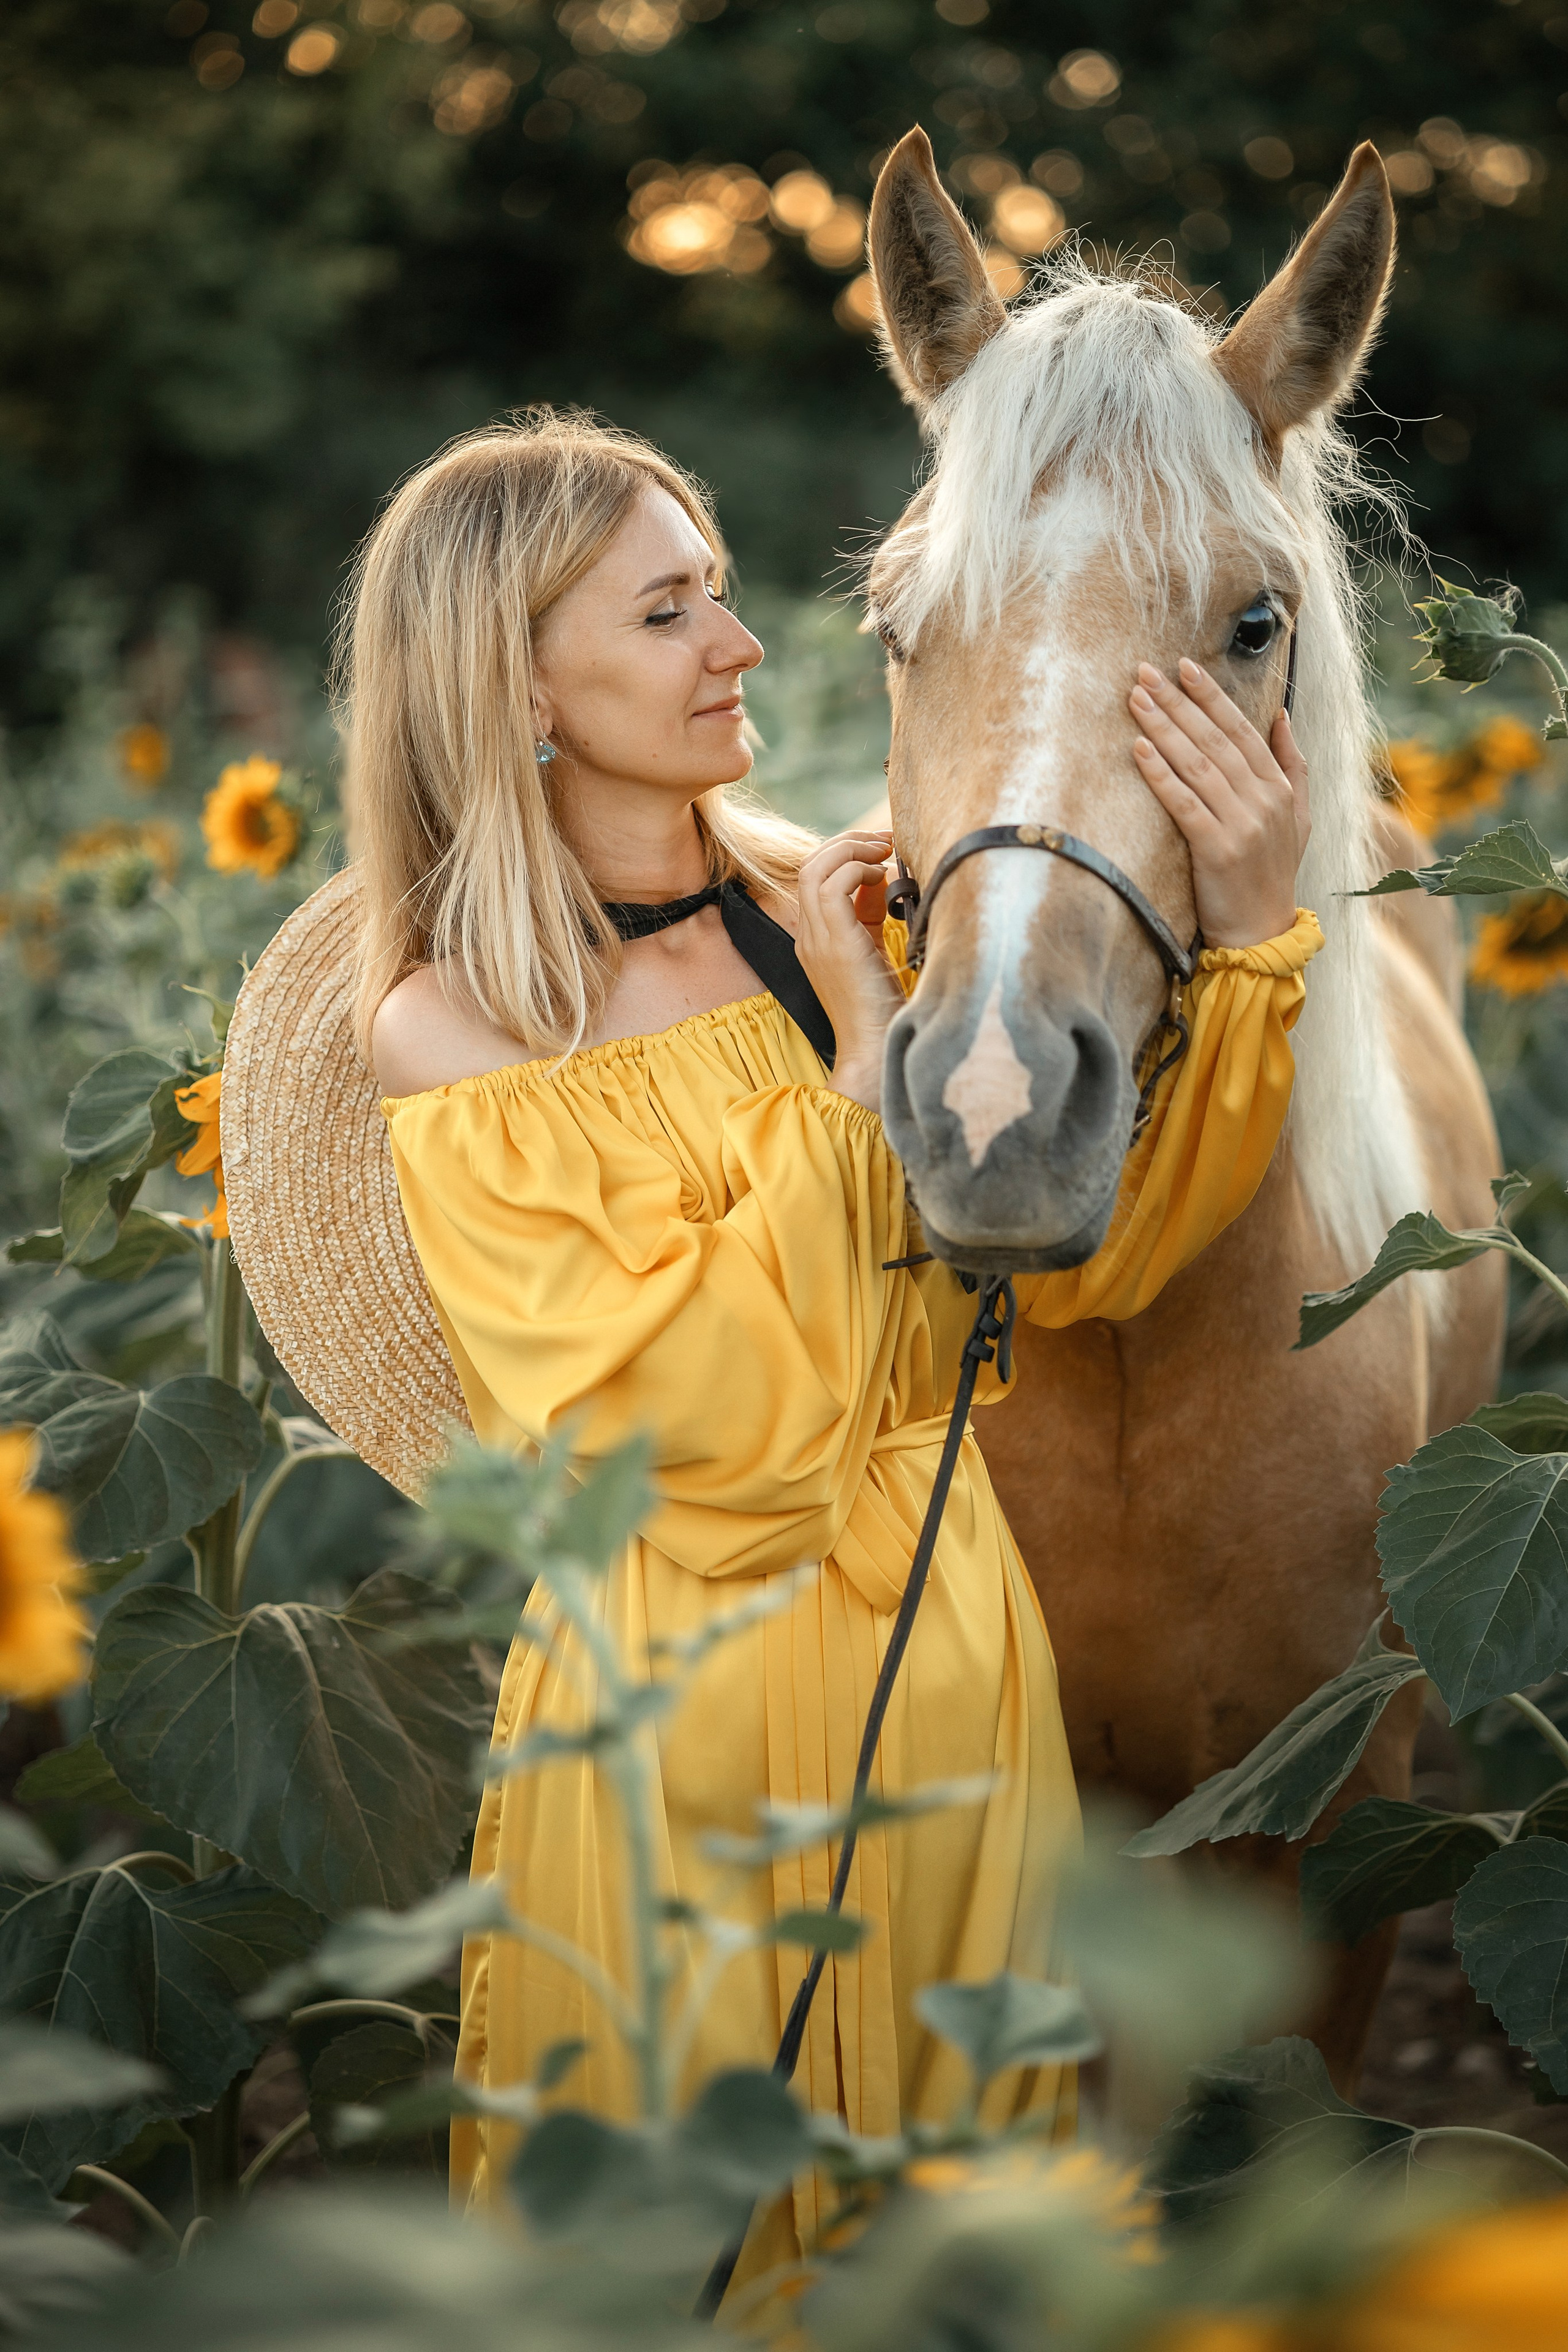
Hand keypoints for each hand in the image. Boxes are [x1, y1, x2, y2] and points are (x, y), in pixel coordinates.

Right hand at [794, 830, 902, 1111]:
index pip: (816, 878)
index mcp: (815, 939)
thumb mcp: (872, 952)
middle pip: (810, 865)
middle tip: (884, 841)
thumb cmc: (882, 1009)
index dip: (847, 856)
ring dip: (853, 850)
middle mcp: (808, 936)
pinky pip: (833, 887)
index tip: (883, 851)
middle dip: (848, 843)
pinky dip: (859, 871)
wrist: (874, 1051)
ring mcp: (817, 940)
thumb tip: (883, 878)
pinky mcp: (835, 944)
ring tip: (885, 852)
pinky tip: (884, 878)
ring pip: (815, 868)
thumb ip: (869, 916)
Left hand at [1129, 656, 1309, 948]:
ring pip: (1197, 765)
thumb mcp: (1297, 817)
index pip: (1241, 729)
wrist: (1262, 932)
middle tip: (1145, 672)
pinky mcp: (1217, 850)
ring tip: (1136, 700)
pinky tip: (1138, 749)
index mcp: (1279, 788)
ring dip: (1163, 728)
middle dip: (1178, 702)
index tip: (1183, 667)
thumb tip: (1281, 716)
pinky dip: (1161, 774)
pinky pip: (1184, 803)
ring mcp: (1242, 825)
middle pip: (1215, 739)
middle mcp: (1263, 800)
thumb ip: (1291, 765)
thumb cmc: (1272, 873)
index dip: (1211, 696)